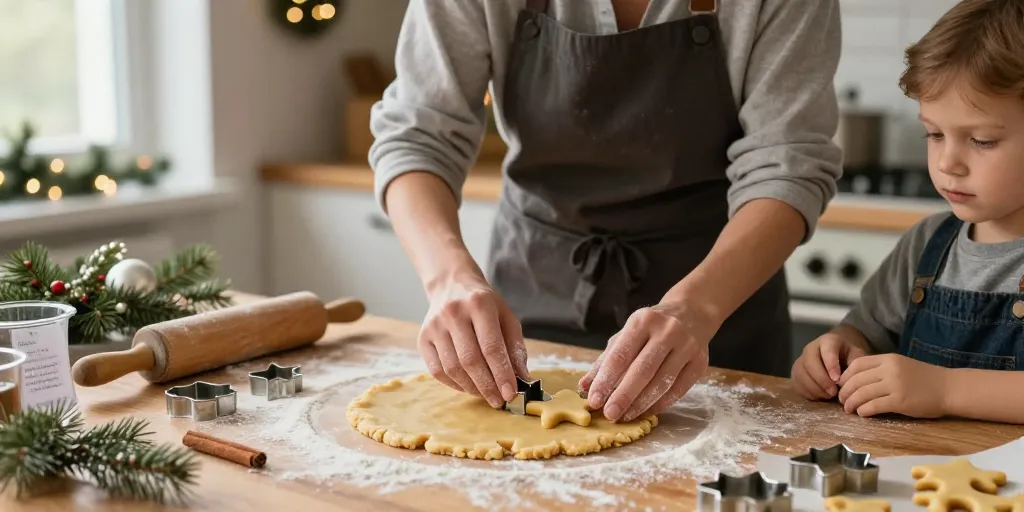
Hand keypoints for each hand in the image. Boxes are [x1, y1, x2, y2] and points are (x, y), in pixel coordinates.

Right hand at [418, 272, 529, 408]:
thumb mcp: (506, 317)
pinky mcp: (422, 337)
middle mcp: (453, 312)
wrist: (451, 286)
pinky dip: (454, 384)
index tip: (510, 393)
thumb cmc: (484, 305)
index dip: (501, 373)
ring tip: (485, 394)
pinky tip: (468, 386)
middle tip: (498, 400)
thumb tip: (522, 379)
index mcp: (479, 304)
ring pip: (452, 368)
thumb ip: (515, 348)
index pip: (491, 346)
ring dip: (471, 387)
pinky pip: (436, 370)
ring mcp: (434, 325)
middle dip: (487, 385)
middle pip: (470, 360)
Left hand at [578, 301, 711, 422]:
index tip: (594, 400)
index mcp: (642, 321)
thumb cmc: (652, 327)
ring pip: (662, 382)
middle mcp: (667, 331)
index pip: (621, 355)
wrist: (692, 313)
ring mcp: (687, 346)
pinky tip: (646, 411)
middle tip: (609, 414)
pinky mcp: (700, 362)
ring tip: (626, 415)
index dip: (605, 380)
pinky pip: (679, 389)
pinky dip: (660, 403)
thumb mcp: (627, 334)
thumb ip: (605, 360)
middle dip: (623, 395)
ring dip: (641, 403)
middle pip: (642, 370)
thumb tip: (584, 386)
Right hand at [791, 332, 866, 399]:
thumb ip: (855, 364)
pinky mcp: (796, 373)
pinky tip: (820, 396)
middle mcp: (811, 348)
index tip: (837, 380)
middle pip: (810, 362)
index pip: (827, 350)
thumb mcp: (856, 357)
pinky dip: (808, 392)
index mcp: (828, 341)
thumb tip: (851, 378)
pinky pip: (797, 384)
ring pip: (801, 374)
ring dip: (815, 388)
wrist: (838, 358)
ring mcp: (801, 360)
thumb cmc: (848, 358)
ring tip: (829, 395)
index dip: (831, 365)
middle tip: (834, 392)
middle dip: (822, 380)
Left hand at [837, 353, 948, 417]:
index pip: (857, 364)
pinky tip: (862, 414)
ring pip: (862, 393)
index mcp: (888, 359)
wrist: (949, 388)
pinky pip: (874, 406)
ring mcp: (895, 385)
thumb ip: (881, 370)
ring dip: (852, 403)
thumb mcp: (901, 366)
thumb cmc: (925, 379)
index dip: (845, 376)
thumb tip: (856, 381)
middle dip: (845, 392)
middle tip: (841, 401)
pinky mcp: (900, 401)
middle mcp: (889, 369)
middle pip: (856, 380)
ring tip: (849, 409)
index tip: (841, 386)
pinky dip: (864, 410)